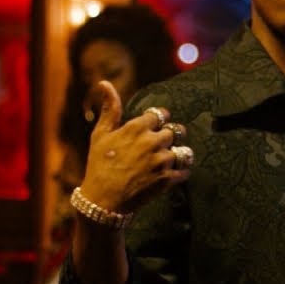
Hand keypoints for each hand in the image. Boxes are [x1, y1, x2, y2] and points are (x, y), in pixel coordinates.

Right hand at [77, 80, 191, 216]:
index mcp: (137, 127)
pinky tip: (170, 174)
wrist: (102, 200)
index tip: (155, 126)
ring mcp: (161, 161)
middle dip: (169, 137)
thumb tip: (105, 83)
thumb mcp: (101, 134)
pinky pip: (185, 171)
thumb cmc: (99, 165)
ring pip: (183, 151)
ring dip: (177, 155)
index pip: (161, 114)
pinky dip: (180, 173)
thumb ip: (109, 109)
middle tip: (160, 146)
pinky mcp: (167, 179)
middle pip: (175, 132)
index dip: (159, 120)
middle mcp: (153, 142)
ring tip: (167, 161)